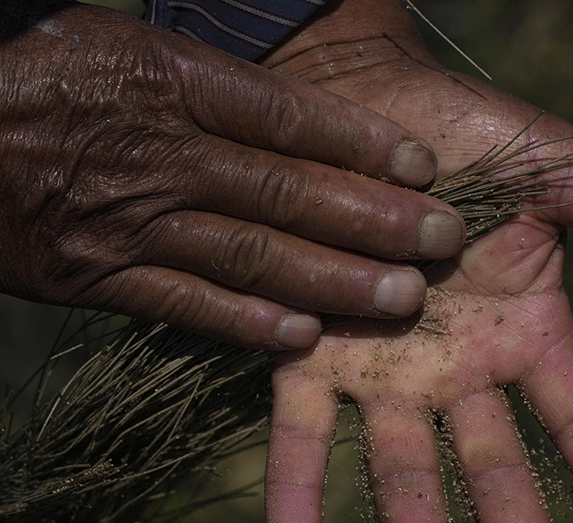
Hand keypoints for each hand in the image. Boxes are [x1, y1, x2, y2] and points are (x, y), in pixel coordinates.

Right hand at [0, 1, 465, 348]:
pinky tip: (301, 337)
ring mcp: (127, 221)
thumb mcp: (127, 45)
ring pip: (249, 255)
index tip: (422, 166)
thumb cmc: (43, 70)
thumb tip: (298, 109)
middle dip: (372, 220)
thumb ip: (213, 83)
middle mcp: (158, 153)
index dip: (362, 143)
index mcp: (167, 81)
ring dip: (331, 281)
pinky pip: (182, 303)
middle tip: (440, 241)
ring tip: (400, 299)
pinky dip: (243, 322)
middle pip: (287, 192)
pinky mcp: (94, 276)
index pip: (287, 116)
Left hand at [262, 1, 572, 522]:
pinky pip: (304, 426)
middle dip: (509, 521)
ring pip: (401, 458)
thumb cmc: (462, 128)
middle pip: (489, 458)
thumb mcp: (549, 164)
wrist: (362, 107)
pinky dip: (296, 484)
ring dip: (409, 518)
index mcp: (521, 326)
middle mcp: (454, 363)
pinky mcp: (312, 351)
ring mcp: (383, 365)